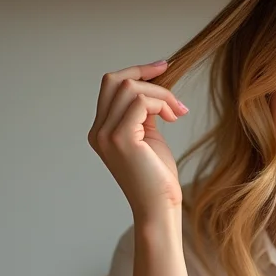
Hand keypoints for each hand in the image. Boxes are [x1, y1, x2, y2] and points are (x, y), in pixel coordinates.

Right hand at [87, 60, 188, 223]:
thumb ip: (144, 114)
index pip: (111, 86)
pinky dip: (161, 104)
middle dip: (146, 75)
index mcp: (101, 130)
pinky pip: (140, 102)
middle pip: (114, 80)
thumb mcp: (149, 137)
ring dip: (161, 94)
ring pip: (130, 88)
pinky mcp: (121, 139)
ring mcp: (106, 135)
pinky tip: (174, 117)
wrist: (159, 208)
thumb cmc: (158, 177)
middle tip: (172, 82)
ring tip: (177, 112)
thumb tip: (154, 90)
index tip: (163, 67)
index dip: (137, 72)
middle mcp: (98, 131)